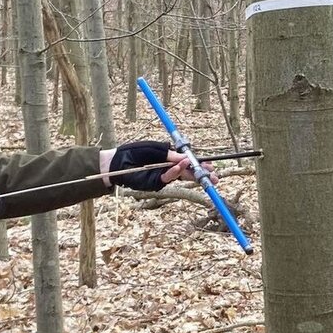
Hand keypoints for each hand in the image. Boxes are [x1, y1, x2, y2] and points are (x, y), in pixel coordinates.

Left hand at [102, 141, 216, 190]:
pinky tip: (181, 166)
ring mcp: (163, 177)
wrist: (118, 161)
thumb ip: (170, 154)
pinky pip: (168, 178)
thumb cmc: (135, 152)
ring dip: (192, 174)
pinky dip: (175, 172)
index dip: (200, 165)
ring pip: (181, 176)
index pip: (188, 163)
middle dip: (201, 175)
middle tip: (214, 178)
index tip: (211, 166)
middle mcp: (168, 169)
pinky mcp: (156, 183)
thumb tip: (186, 158)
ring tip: (205, 173)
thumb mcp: (155, 149)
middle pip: (188, 173)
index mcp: (170, 159)